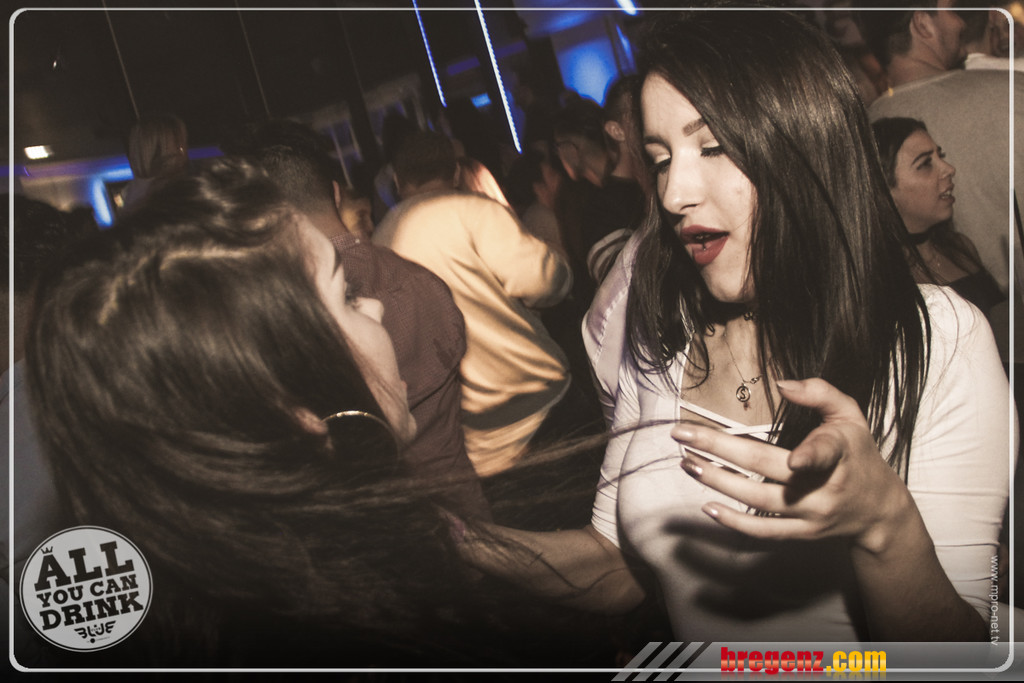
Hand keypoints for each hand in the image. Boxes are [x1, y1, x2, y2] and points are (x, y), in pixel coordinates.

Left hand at [671, 378, 914, 553]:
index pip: (825, 455)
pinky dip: (734, 522)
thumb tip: (782, 384)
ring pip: (759, 501)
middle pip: (767, 470)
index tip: (794, 460)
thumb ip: (821, 393)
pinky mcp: (801, 533)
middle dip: (721, 450)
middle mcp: (824, 488)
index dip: (810, 458)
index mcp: (839, 453)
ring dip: (718, 481)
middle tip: (683, 436)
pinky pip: (764, 531)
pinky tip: (708, 506)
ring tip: (687, 463)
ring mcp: (811, 514)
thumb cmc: (857, 452)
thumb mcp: (851, 416)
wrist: (878, 510)